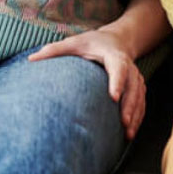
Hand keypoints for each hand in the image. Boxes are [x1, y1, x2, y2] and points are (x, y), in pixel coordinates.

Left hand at [28, 28, 145, 139]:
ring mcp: (135, 77)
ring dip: (136, 114)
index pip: (118, 67)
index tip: (114, 97)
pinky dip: (139, 116)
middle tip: (123, 123)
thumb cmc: (92, 43)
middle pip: (133, 85)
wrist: (117, 40)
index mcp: (113, 55)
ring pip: (139, 95)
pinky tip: (131, 132)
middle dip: (129, 104)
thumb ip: (55, 50)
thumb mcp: (75, 42)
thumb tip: (30, 59)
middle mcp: (128, 66)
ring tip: (128, 133)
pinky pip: (142, 102)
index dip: (118, 81)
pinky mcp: (138, 86)